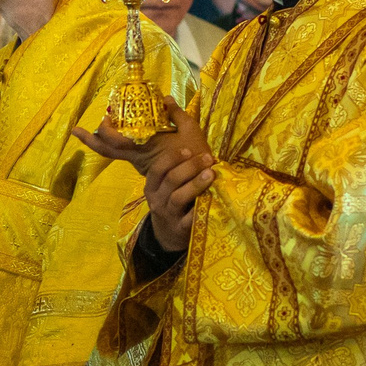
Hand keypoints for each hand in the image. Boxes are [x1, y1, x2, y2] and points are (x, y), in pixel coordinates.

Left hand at [73, 99, 208, 178]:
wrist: (202, 181)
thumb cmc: (197, 154)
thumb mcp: (190, 129)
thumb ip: (176, 113)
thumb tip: (165, 98)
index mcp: (144, 146)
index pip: (115, 140)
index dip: (104, 130)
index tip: (103, 118)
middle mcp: (136, 156)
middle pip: (106, 150)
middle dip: (90, 140)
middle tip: (76, 130)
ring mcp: (139, 163)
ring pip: (113, 153)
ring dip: (101, 142)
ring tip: (93, 130)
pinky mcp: (144, 165)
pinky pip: (125, 154)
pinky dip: (116, 144)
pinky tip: (117, 133)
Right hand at [144, 139, 215, 253]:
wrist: (168, 236)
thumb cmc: (171, 203)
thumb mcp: (165, 187)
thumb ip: (174, 168)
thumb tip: (181, 129)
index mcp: (152, 186)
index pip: (157, 169)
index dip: (172, 158)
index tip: (188, 150)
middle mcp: (157, 200)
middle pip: (171, 180)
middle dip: (190, 167)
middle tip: (208, 158)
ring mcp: (168, 215)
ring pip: (179, 197)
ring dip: (196, 184)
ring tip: (212, 174)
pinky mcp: (181, 229)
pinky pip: (190, 218)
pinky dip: (201, 208)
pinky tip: (213, 199)